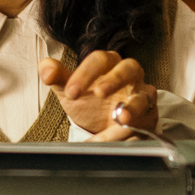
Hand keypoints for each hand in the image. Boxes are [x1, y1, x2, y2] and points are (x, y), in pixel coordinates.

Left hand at [40, 51, 158, 141]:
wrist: (103, 125)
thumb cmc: (89, 101)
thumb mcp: (70, 89)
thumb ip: (57, 76)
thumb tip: (46, 69)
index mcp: (108, 63)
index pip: (99, 59)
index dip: (85, 73)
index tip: (71, 92)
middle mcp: (130, 74)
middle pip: (128, 68)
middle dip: (114, 80)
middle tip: (99, 93)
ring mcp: (142, 94)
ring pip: (143, 96)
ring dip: (132, 107)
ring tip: (121, 119)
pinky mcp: (149, 115)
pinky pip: (146, 121)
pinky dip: (134, 130)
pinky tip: (122, 135)